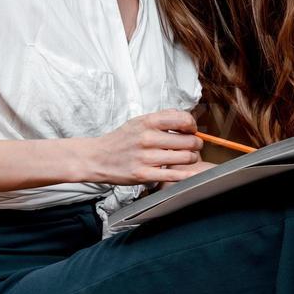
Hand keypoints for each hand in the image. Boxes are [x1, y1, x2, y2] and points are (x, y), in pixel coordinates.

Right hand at [84, 110, 201, 184]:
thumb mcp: (139, 121)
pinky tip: (188, 172)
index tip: (191, 131)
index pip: (184, 119)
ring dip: (192, 159)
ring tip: (186, 158)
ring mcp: (146, 158)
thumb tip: (186, 119)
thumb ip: (162, 118)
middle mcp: (148, 138)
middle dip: (196, 144)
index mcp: (148, 122)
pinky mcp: (144, 175)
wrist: (97, 157)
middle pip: (189, 141)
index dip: (193, 126)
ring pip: (186, 158)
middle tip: (193, 146)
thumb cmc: (120, 140)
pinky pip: (174, 175)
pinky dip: (186, 174)